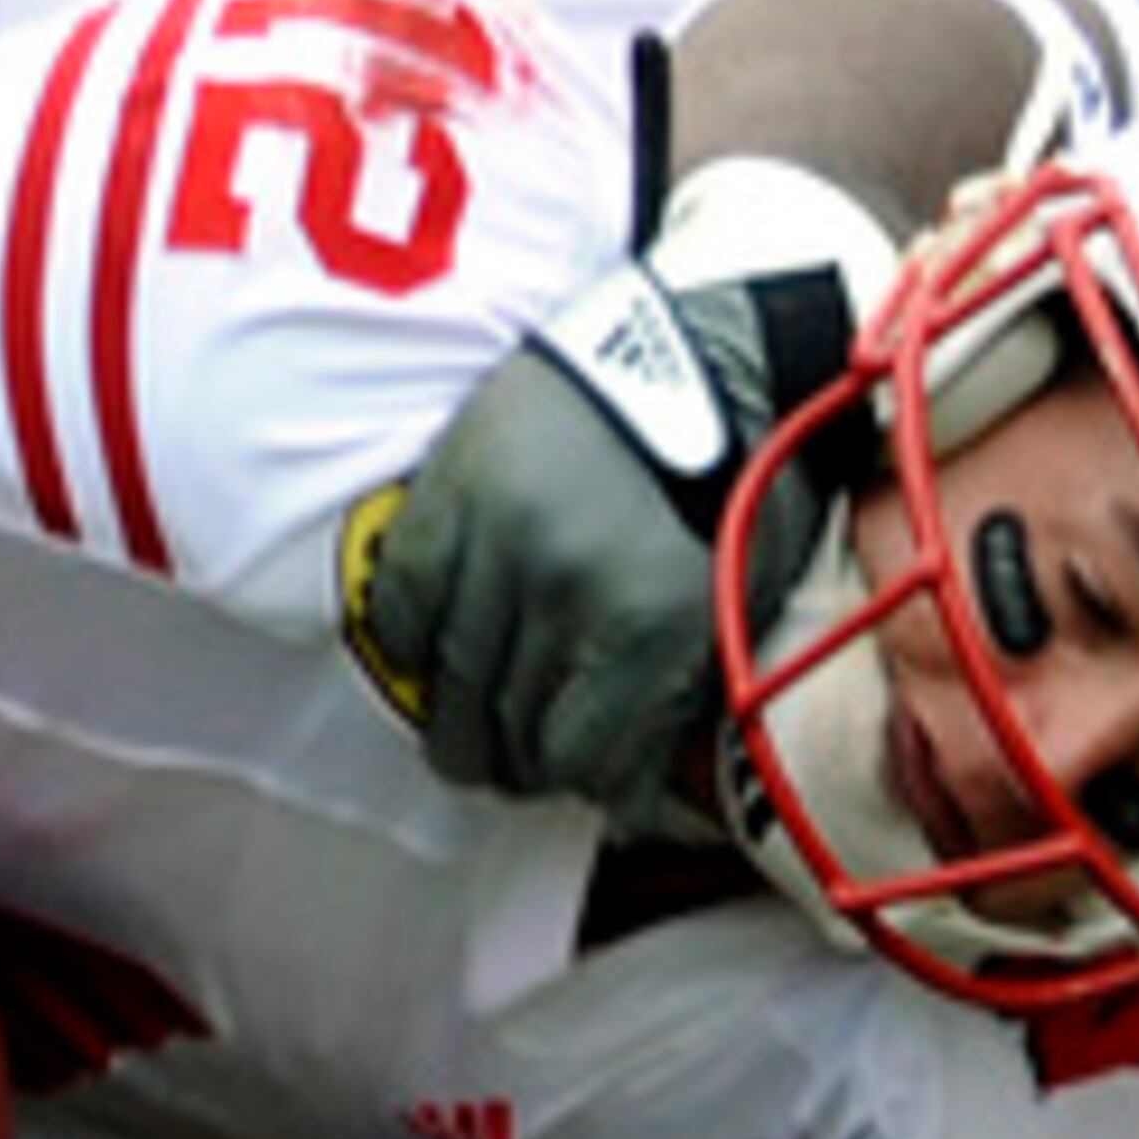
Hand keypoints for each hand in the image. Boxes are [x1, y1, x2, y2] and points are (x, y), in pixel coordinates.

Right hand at [359, 164, 888, 830]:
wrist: (705, 344)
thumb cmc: (733, 482)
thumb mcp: (736, 606)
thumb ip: (673, 703)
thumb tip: (622, 794)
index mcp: (650, 623)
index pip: (582, 766)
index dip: (589, 790)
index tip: (592, 784)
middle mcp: (566, 587)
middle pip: (512, 738)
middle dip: (522, 767)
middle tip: (524, 765)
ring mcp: (498, 536)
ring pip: (452, 689)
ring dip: (463, 726)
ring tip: (478, 730)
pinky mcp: (448, 491)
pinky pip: (402, 610)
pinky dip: (417, 648)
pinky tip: (444, 654)